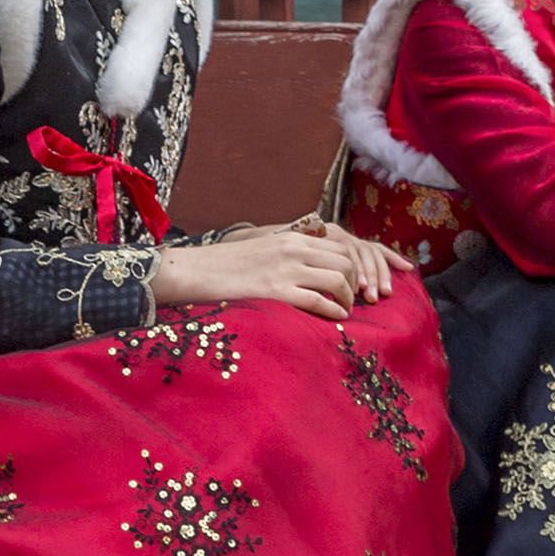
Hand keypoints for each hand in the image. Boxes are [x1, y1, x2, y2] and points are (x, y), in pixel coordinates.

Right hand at [150, 218, 391, 318]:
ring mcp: (285, 269)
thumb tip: (313, 266)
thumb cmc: (228, 265)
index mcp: (291, 237)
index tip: (354, 283)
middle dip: (357, 282)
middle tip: (353, 299)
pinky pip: (318, 300)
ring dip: (348, 298)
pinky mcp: (276, 291)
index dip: (354, 265)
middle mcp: (293, 249)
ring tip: (345, 310)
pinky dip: (334, 310)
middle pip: (346, 261)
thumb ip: (290, 253)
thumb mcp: (264, 248)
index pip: (340, 245)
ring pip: (338, 280)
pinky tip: (336, 318)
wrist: (197, 270)